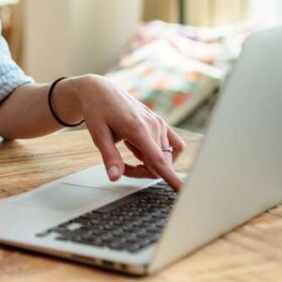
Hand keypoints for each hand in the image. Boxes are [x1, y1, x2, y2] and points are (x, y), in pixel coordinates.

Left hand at [73, 75, 185, 190]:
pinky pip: (174, 145)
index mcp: (138, 129)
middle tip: (120, 164)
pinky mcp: (160, 122)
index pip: (160, 161)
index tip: (184, 192)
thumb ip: (109, 157)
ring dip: (148, 162)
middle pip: (160, 164)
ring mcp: (159, 123)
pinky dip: (161, 153)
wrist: (100, 90)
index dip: (171, 178)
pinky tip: (143, 148)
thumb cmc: (97, 109)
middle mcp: (154, 126)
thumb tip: (115, 177)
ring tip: (128, 150)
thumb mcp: (98, 134)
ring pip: (165, 158)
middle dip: (142, 171)